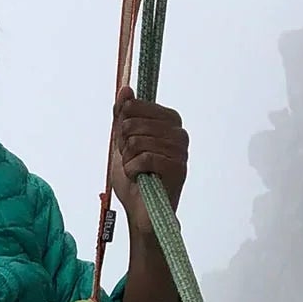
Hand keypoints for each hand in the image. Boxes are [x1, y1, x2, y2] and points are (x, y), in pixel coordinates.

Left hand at [108, 88, 188, 233]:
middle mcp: (178, 132)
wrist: (141, 211)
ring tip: (137, 171)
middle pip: (133, 124)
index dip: (122, 127)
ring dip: (129, 161)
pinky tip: (140, 178)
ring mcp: (181, 150)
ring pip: (138, 141)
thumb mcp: (122, 143)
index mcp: (168, 121)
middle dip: (124, 146)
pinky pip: (145, 158)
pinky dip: (133, 171)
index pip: (134, 107)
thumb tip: (125, 89)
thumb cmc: (134, 178)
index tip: (127, 144)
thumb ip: (123, 116)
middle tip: (132, 161)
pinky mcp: (178, 168)